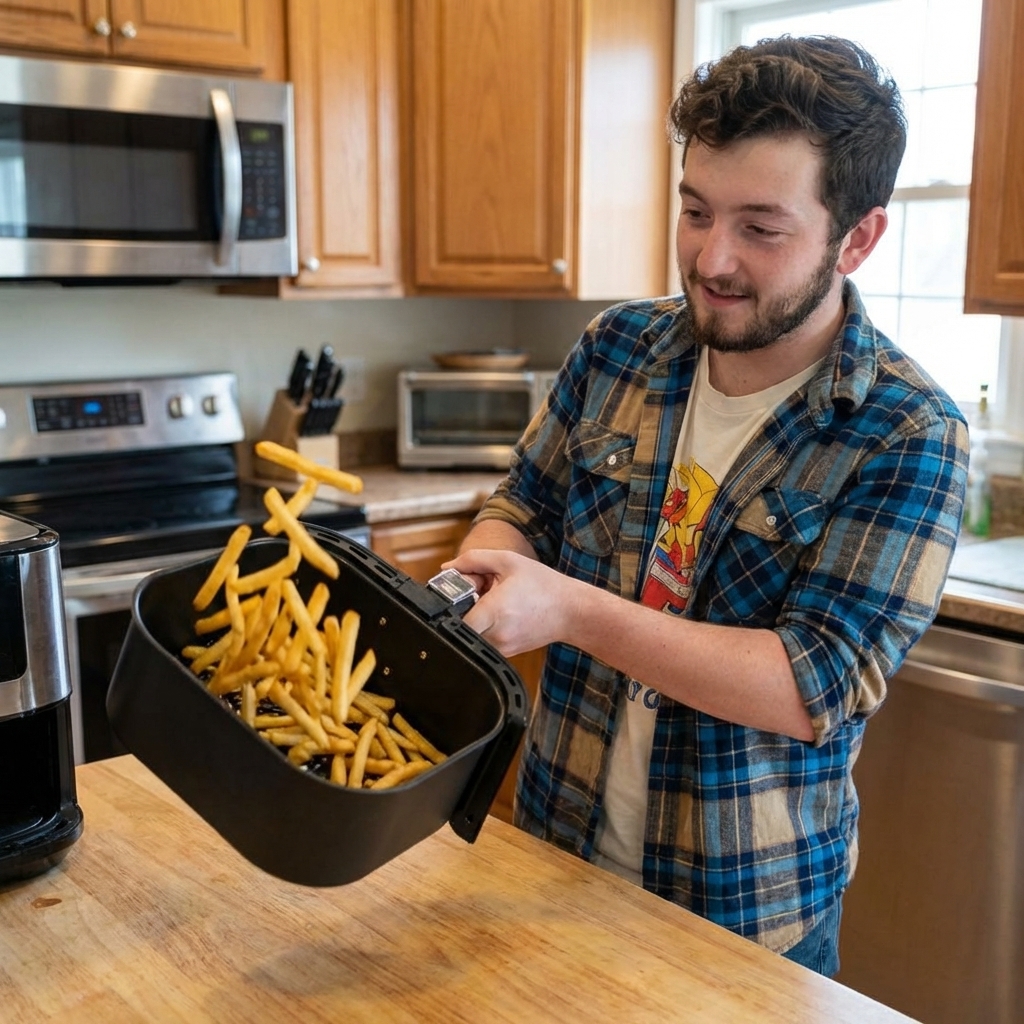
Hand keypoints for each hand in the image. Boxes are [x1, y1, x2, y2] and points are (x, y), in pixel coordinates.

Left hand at [443, 548, 578, 656]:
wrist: (571, 611)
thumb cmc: (543, 585)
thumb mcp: (508, 561)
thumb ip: (473, 560)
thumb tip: (446, 568)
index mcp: (493, 612)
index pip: (453, 621)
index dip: (448, 606)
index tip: (458, 592)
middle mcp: (495, 635)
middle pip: (459, 627)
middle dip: (462, 608)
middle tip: (477, 592)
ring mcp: (501, 648)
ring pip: (471, 635)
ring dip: (474, 618)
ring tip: (492, 601)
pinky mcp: (506, 654)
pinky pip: (484, 641)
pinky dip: (486, 627)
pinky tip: (501, 613)